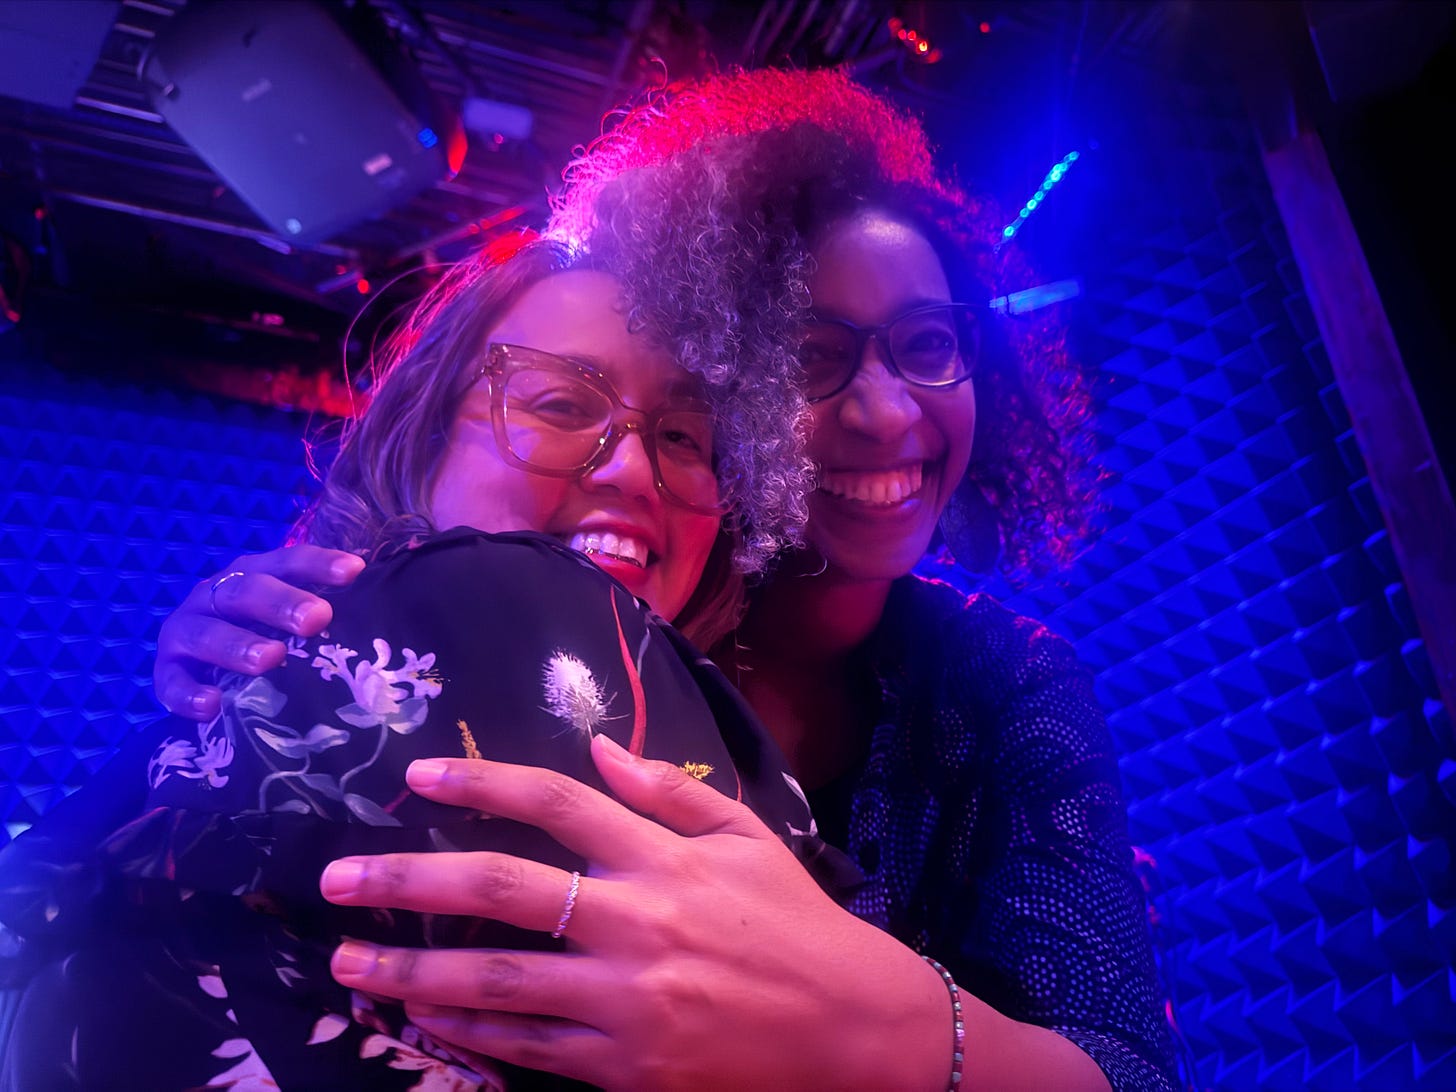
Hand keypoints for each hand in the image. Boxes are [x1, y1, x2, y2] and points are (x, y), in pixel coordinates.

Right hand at [155, 545, 364, 719]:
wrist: (198, 670)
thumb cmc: (261, 637)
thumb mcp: (288, 621)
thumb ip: (324, 613)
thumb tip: (388, 610)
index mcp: (252, 575)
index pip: (287, 562)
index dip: (318, 564)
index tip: (354, 572)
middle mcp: (215, 595)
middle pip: (246, 590)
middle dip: (281, 602)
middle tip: (317, 618)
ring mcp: (186, 631)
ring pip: (205, 632)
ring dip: (237, 644)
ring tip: (271, 658)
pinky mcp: (165, 671)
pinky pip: (171, 681)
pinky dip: (188, 694)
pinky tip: (212, 706)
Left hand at [319, 735, 951, 1091]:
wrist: (853, 1030)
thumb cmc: (796, 923)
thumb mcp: (748, 838)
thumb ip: (668, 790)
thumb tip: (594, 745)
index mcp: (663, 859)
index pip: (556, 802)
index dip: (481, 782)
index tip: (418, 776)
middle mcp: (635, 922)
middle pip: (501, 890)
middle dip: (408, 880)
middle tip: (338, 878)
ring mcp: (626, 1002)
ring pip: (496, 982)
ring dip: (412, 972)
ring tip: (348, 964)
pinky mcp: (626, 1069)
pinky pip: (531, 1049)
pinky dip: (472, 1036)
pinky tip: (425, 1024)